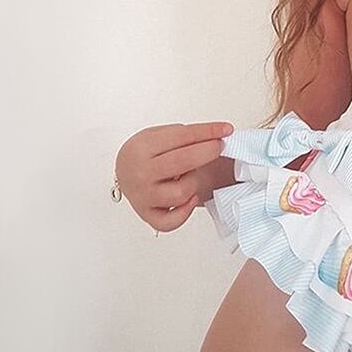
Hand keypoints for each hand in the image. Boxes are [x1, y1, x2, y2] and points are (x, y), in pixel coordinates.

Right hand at [115, 121, 233, 232]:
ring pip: (181, 193)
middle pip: (183, 162)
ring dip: (194, 182)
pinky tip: (190, 198)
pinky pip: (171, 221)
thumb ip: (183, 135)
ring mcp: (143, 196)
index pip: (183, 136)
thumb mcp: (158, 134)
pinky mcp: (148, 215)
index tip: (226, 129)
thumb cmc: (147, 152)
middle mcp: (141, 173)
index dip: (209, 132)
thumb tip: (215, 136)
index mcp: (142, 148)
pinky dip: (185, 212)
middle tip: (219, 146)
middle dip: (208, 152)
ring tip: (192, 174)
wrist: (125, 171)